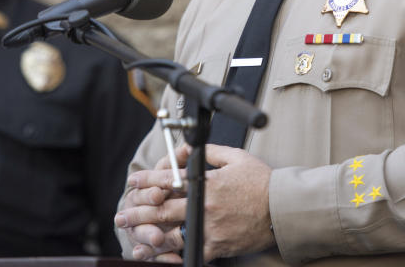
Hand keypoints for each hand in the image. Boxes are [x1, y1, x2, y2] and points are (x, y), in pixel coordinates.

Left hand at [116, 144, 275, 261]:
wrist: (282, 208)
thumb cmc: (263, 182)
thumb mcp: (237, 158)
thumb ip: (212, 152)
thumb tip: (192, 148)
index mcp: (208, 183)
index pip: (169, 180)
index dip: (147, 180)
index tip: (134, 181)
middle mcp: (205, 206)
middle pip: (163, 209)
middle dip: (138, 212)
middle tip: (122, 215)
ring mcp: (210, 228)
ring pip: (172, 235)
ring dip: (149, 236)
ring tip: (134, 239)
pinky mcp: (218, 246)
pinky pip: (192, 252)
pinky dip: (175, 256)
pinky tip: (161, 257)